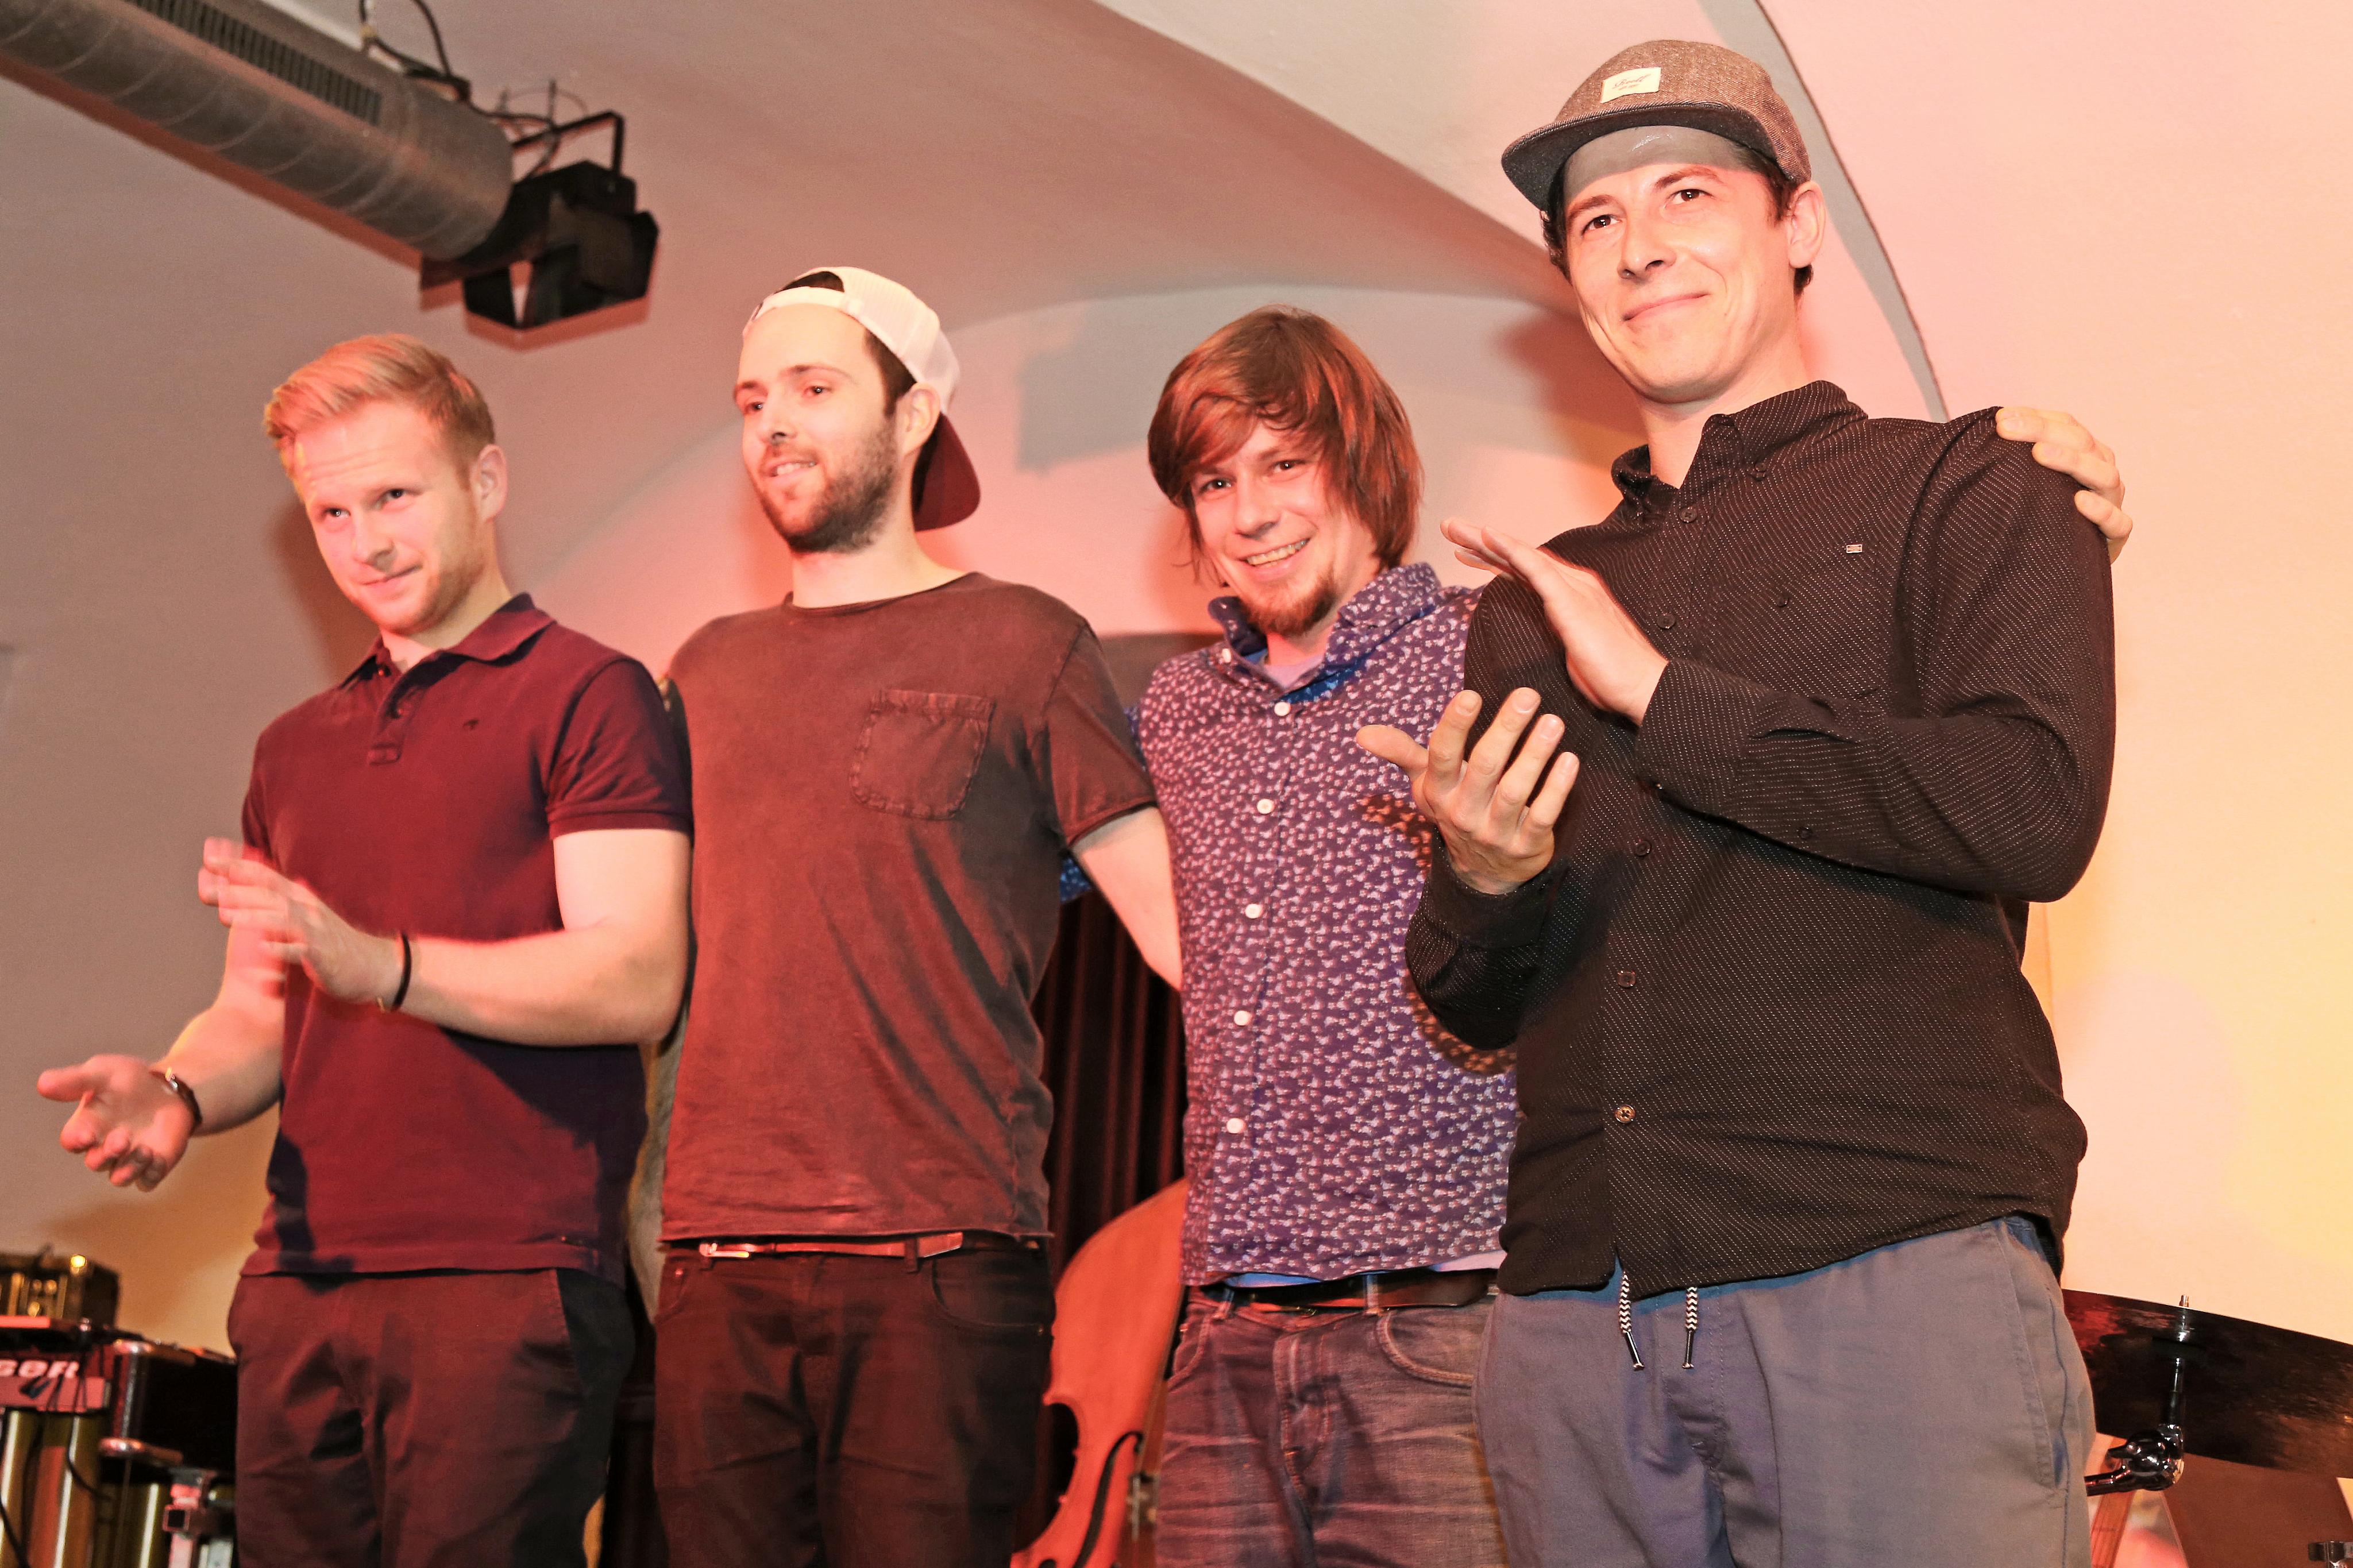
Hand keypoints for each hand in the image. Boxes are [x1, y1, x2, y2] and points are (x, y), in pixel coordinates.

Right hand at [37, 1055, 195, 1189]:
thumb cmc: (128, 1079)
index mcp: (88, 1126)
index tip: (87, 1135)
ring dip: (129, 1169)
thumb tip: (42, 1084)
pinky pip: (148, 1181)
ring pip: (120, 1178)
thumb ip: (75, 1080)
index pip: (72, 1141)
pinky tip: (158, 1158)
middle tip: (123, 1138)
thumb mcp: (102, 1072)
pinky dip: (151, 1174)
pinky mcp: (153, 1164)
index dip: (76, 1141)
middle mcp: (104, 1147)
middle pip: (96, 1163)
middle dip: (107, 1154)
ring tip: (145, 1150)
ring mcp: (129, 1158)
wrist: (169, 1085)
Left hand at [199, 838, 400, 1004]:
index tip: (208, 859)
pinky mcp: (323, 955)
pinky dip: (282, 947)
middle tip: (207, 884)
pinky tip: (264, 947)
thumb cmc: (333, 942)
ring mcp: (316, 931)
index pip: (266, 877)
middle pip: (270, 893)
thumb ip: (277, 903)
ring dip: (255, 915)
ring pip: (283, 918)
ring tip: (226, 916)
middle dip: (238, 887)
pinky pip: (301, 950)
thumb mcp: (306, 916)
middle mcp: (308, 909)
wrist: (375, 966)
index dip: (238, 867)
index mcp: (300, 898)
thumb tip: (246, 893)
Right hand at [1359, 687, 1579, 894]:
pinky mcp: (1526, 846)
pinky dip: (1557, 788)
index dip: (1455, 726)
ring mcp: (1495, 832)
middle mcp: (1463, 813)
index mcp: (1439, 792)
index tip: (1471, 694)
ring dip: (1535, 754)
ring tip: (1553, 722)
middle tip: (1528, 694)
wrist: (1484, 871)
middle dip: (1506, 729)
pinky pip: (1543, 815)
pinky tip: (1569, 759)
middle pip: (1485, 767)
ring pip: (1516, 790)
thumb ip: (1402, 753)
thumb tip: (1362, 733)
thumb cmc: (1457, 808)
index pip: (1442, 756)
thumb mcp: (1427, 784)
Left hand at [1441, 519, 1667, 721]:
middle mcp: (1572, 584)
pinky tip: (1489, 536)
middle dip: (1481, 541)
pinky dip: (1511, 550)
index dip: (1494, 558)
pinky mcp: (1572, 601)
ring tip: (1454, 528)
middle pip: (1519, 557)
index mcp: (1571, 595)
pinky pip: (1536, 568)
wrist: (1644, 687)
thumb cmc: (1612, 675)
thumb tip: (1551, 627)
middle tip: (1450, 527)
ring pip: (1522, 555)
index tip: (1465, 551)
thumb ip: (1561, 630)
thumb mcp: (1576, 648)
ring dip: (1485, 539)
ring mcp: (1574, 589)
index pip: (1525, 571)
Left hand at [1997, 407, 2131, 559]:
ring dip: (2072, 461)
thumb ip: (2013, 459)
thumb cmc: (2038, 516)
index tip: (2001, 418)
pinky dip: (2101, 510)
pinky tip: (2079, 501)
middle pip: (2082, 443)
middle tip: (2007, 428)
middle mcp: (2101, 472)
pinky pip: (2118, 522)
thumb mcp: (2027, 483)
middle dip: (2044, 431)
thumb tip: (1986, 432)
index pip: (2067, 425)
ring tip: (2040, 453)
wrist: (2058, 566)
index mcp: (2085, 453)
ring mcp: (2112, 502)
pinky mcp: (2116, 536)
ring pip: (2104, 475)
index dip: (2036, 418)